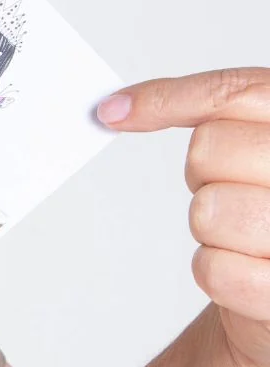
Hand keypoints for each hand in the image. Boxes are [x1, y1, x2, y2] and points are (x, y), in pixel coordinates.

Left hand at [98, 69, 269, 366]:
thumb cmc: (267, 212)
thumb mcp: (253, 147)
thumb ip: (208, 111)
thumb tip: (113, 109)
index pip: (234, 93)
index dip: (166, 99)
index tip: (113, 112)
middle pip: (210, 149)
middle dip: (201, 173)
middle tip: (230, 191)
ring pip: (207, 210)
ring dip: (210, 228)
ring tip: (246, 236)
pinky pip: (214, 269)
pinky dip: (215, 273)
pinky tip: (246, 270)